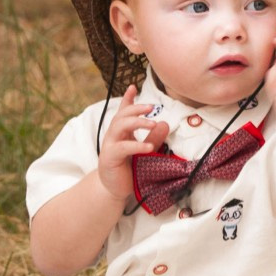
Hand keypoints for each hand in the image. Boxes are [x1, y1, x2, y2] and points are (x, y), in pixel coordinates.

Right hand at [96, 83, 169, 199]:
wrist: (113, 189)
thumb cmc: (129, 169)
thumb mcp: (144, 151)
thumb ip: (154, 138)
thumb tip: (165, 123)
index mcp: (122, 132)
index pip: (123, 112)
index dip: (128, 99)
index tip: (133, 86)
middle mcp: (114, 135)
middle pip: (122, 115)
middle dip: (136, 108)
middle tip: (151, 107)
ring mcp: (110, 145)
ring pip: (119, 126)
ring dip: (136, 122)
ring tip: (153, 123)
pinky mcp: (110, 158)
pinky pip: (122, 147)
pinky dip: (136, 145)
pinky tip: (149, 147)